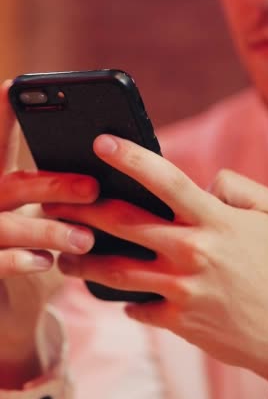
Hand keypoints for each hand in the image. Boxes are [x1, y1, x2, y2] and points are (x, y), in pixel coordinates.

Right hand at [0, 81, 98, 384]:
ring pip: (6, 225)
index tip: (14, 84)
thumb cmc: (40, 253)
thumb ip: (73, 194)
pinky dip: (20, 261)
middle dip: (51, 184)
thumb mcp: (53, 220)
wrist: (12, 314)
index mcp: (3, 185)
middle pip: (12, 184)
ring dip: (47, 230)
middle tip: (93, 188)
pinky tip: (45, 263)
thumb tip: (125, 166)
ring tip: (86, 238)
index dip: (2, 116)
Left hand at [53, 134, 267, 398]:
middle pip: (123, 223)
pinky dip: (124, 300)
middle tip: (54, 201)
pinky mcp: (177, 321)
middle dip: (84, 209)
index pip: (165, 179)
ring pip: (116, 271)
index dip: (130, 157)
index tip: (101, 142)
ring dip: (83, 261)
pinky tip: (116, 295)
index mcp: (215, 220)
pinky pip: (137, 307)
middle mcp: (192, 252)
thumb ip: (235, 186)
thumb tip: (203, 183)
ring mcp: (181, 290)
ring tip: (63, 254)